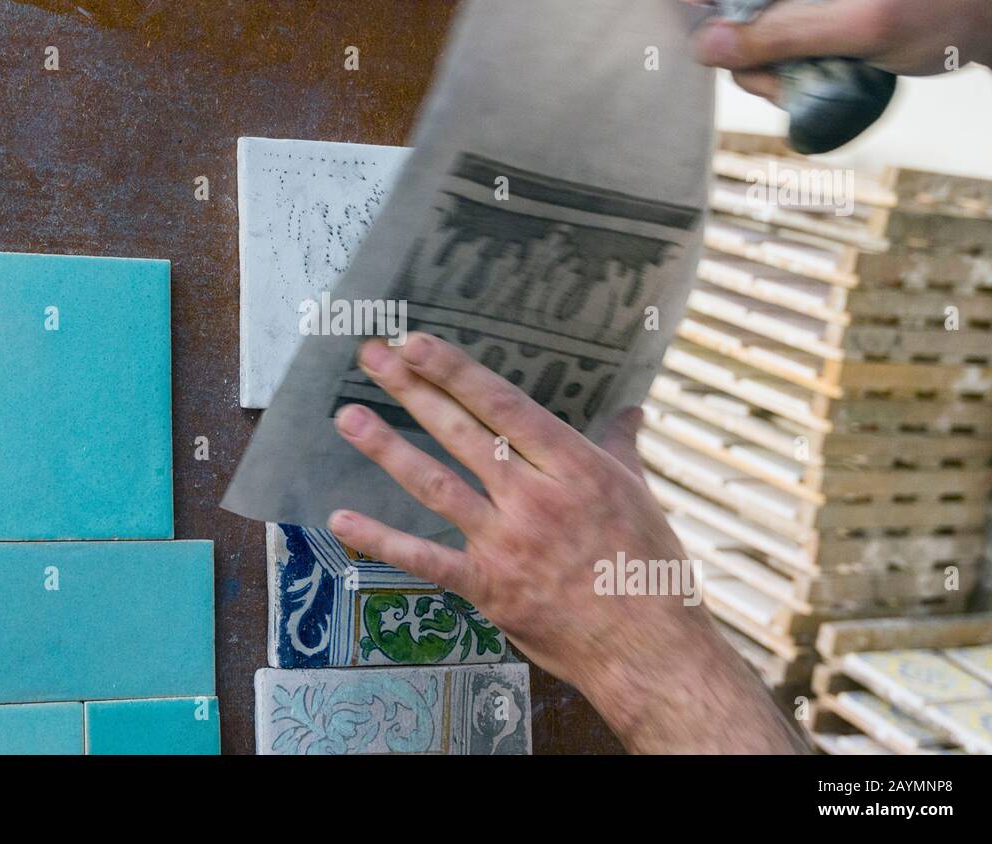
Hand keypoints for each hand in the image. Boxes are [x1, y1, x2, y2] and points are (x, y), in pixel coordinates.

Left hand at [329, 333, 804, 753]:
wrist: (649, 648)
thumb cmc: (650, 568)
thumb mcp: (640, 494)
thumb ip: (620, 446)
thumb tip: (631, 410)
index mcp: (574, 467)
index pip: (504, 406)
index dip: (456, 372)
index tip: (417, 343)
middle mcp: (534, 498)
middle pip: (462, 433)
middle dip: (412, 391)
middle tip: (372, 357)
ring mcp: (506, 543)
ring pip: (436, 485)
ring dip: (387, 450)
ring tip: (347, 418)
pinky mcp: (489, 586)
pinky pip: (425, 558)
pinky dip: (380, 540)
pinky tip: (341, 519)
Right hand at [678, 0, 991, 99]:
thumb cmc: (948, 1)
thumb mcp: (856, 27)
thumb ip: (776, 36)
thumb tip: (703, 46)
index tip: (705, 36)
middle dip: (742, 41)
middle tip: (771, 80)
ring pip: (761, 14)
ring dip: (770, 58)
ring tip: (806, 82)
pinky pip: (791, 22)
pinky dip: (796, 55)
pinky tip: (824, 72)